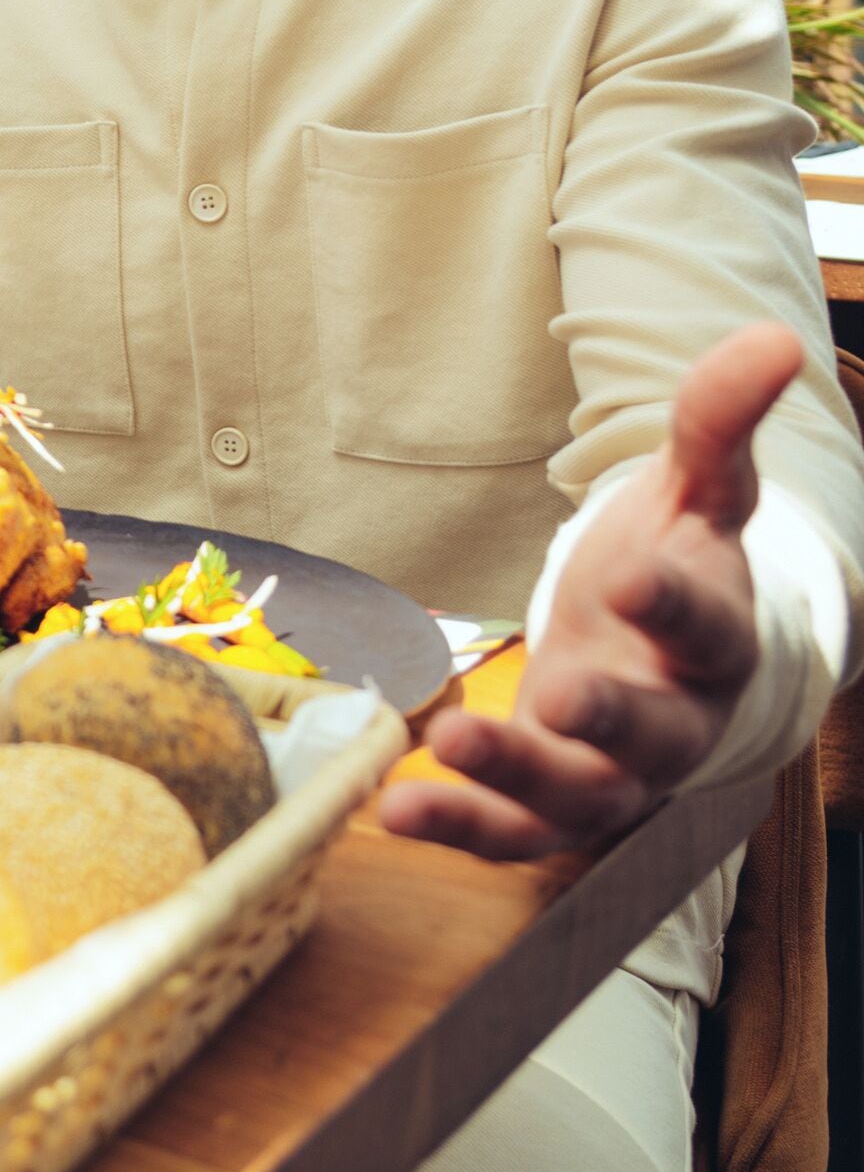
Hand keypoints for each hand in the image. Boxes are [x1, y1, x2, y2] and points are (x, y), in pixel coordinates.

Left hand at [380, 322, 802, 860]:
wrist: (664, 660)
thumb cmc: (675, 564)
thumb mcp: (694, 493)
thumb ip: (718, 424)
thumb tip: (775, 339)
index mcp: (718, 640)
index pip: (707, 625)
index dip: (674, 604)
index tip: (634, 575)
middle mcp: (677, 720)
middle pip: (653, 732)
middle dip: (611, 715)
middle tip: (561, 691)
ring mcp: (616, 773)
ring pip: (579, 796)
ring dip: (513, 776)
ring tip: (446, 741)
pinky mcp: (554, 805)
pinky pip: (513, 833)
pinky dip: (460, 826)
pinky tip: (396, 807)